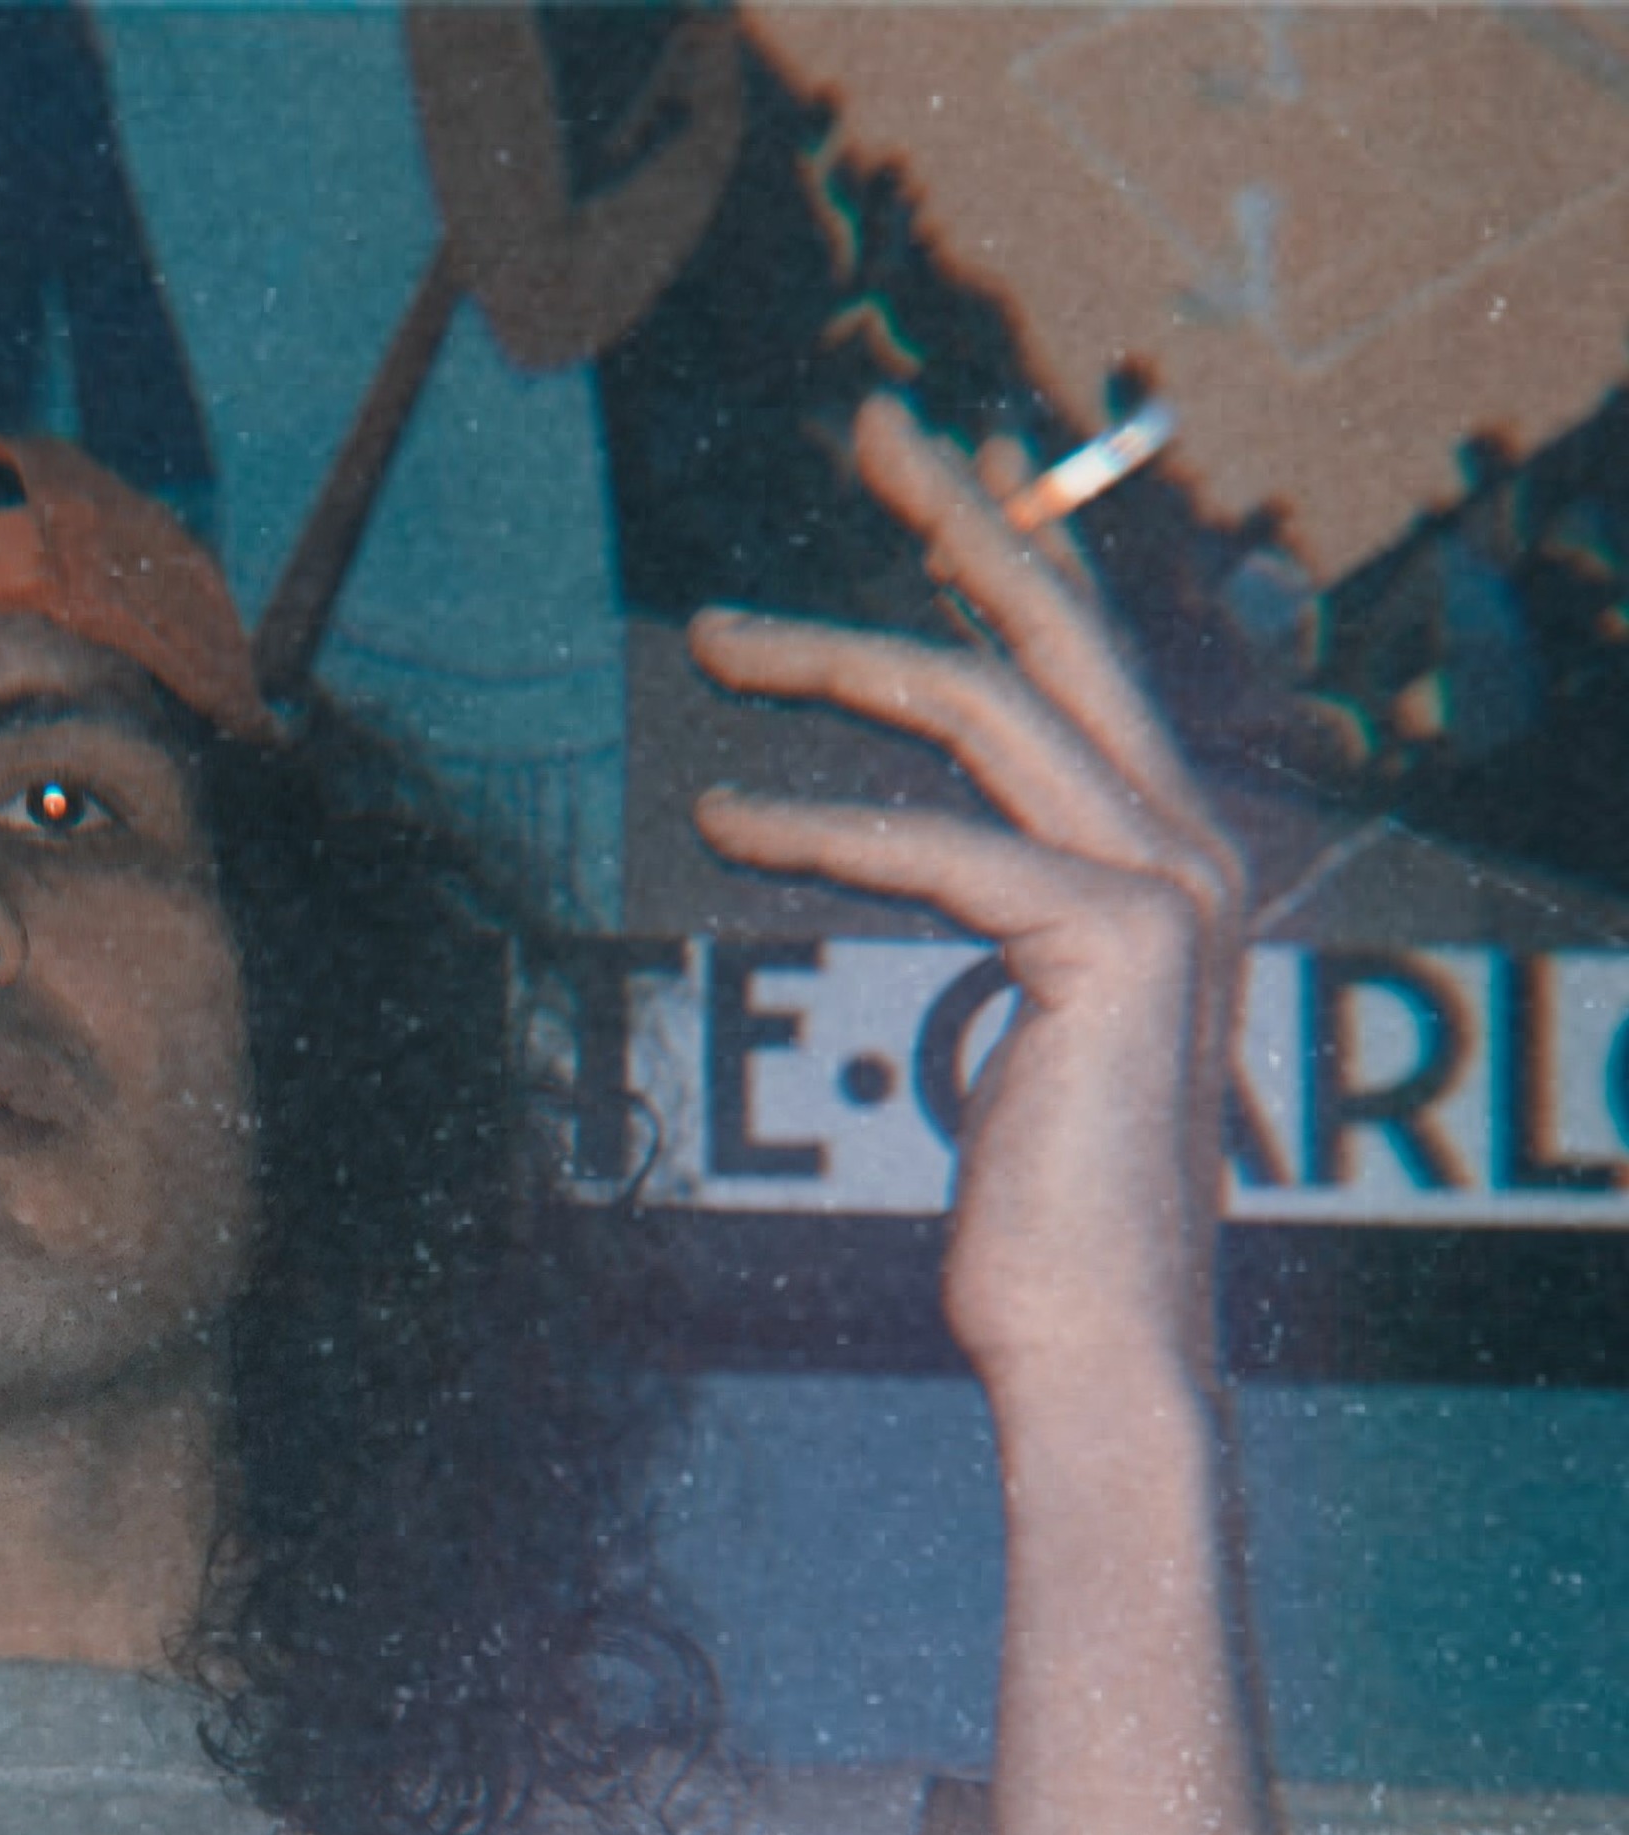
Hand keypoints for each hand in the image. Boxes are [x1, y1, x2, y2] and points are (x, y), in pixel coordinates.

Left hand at [686, 396, 1245, 1425]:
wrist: (1097, 1337)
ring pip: (986, 708)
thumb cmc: (1043, 1211)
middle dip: (958, 514)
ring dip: (838, 655)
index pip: (1086, 670)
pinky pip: (937, 847)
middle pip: (1057, 630)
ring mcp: (1167, 888)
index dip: (1011, 554)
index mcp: (1173, 859)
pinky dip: (822, 830)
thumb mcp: (1028, 1032)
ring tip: (716, 641)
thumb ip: (1010, 927)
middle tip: (868, 424)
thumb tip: (932, 860)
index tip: (930, 476)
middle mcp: (1191, 848)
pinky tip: (728, 823)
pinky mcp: (1110, 944)